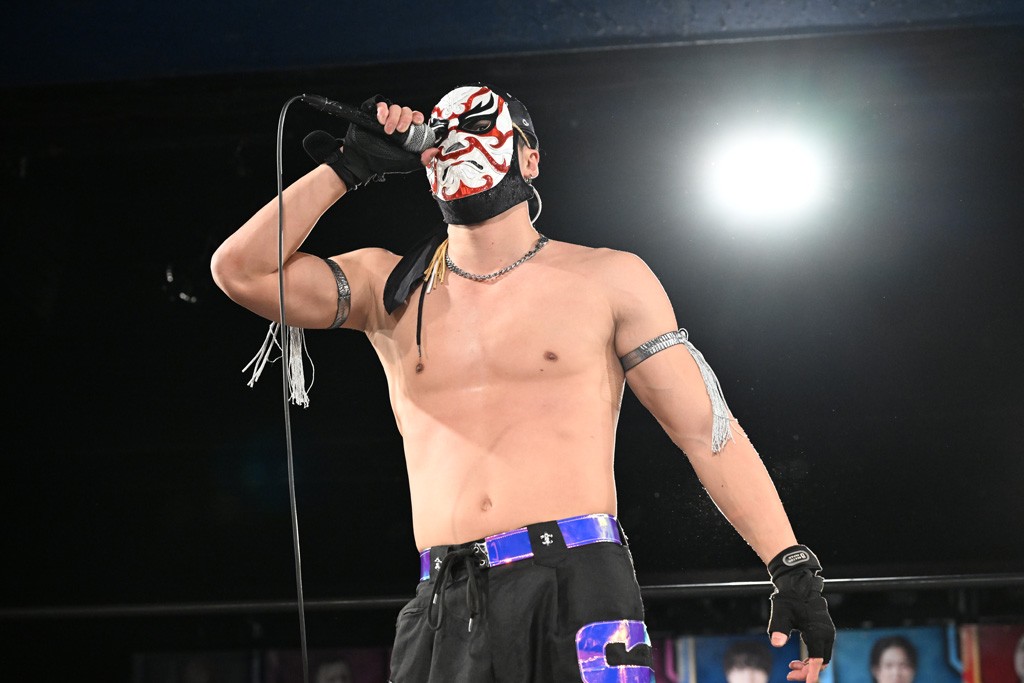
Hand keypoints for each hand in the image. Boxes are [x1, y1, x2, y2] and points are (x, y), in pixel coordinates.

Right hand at [303, 96, 423, 189]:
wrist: (362, 160)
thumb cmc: (382, 162)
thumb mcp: (406, 163)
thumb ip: (421, 159)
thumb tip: (435, 151)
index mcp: (405, 132)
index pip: (415, 118)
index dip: (417, 117)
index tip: (418, 122)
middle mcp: (396, 122)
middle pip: (406, 110)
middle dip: (404, 119)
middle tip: (398, 131)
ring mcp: (384, 117)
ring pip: (394, 106)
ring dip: (392, 117)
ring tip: (386, 129)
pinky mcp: (372, 112)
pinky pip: (380, 102)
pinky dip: (382, 109)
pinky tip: (380, 119)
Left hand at [767, 545, 835, 682]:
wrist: (798, 583)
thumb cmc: (789, 598)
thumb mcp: (781, 613)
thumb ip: (778, 629)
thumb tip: (776, 643)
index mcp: (817, 632)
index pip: (817, 661)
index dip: (812, 674)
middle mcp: (826, 634)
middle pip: (821, 662)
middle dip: (807, 671)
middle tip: (789, 674)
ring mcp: (827, 632)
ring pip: (822, 657)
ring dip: (809, 665)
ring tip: (791, 667)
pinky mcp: (824, 630)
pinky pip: (821, 650)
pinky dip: (812, 658)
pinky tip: (799, 660)